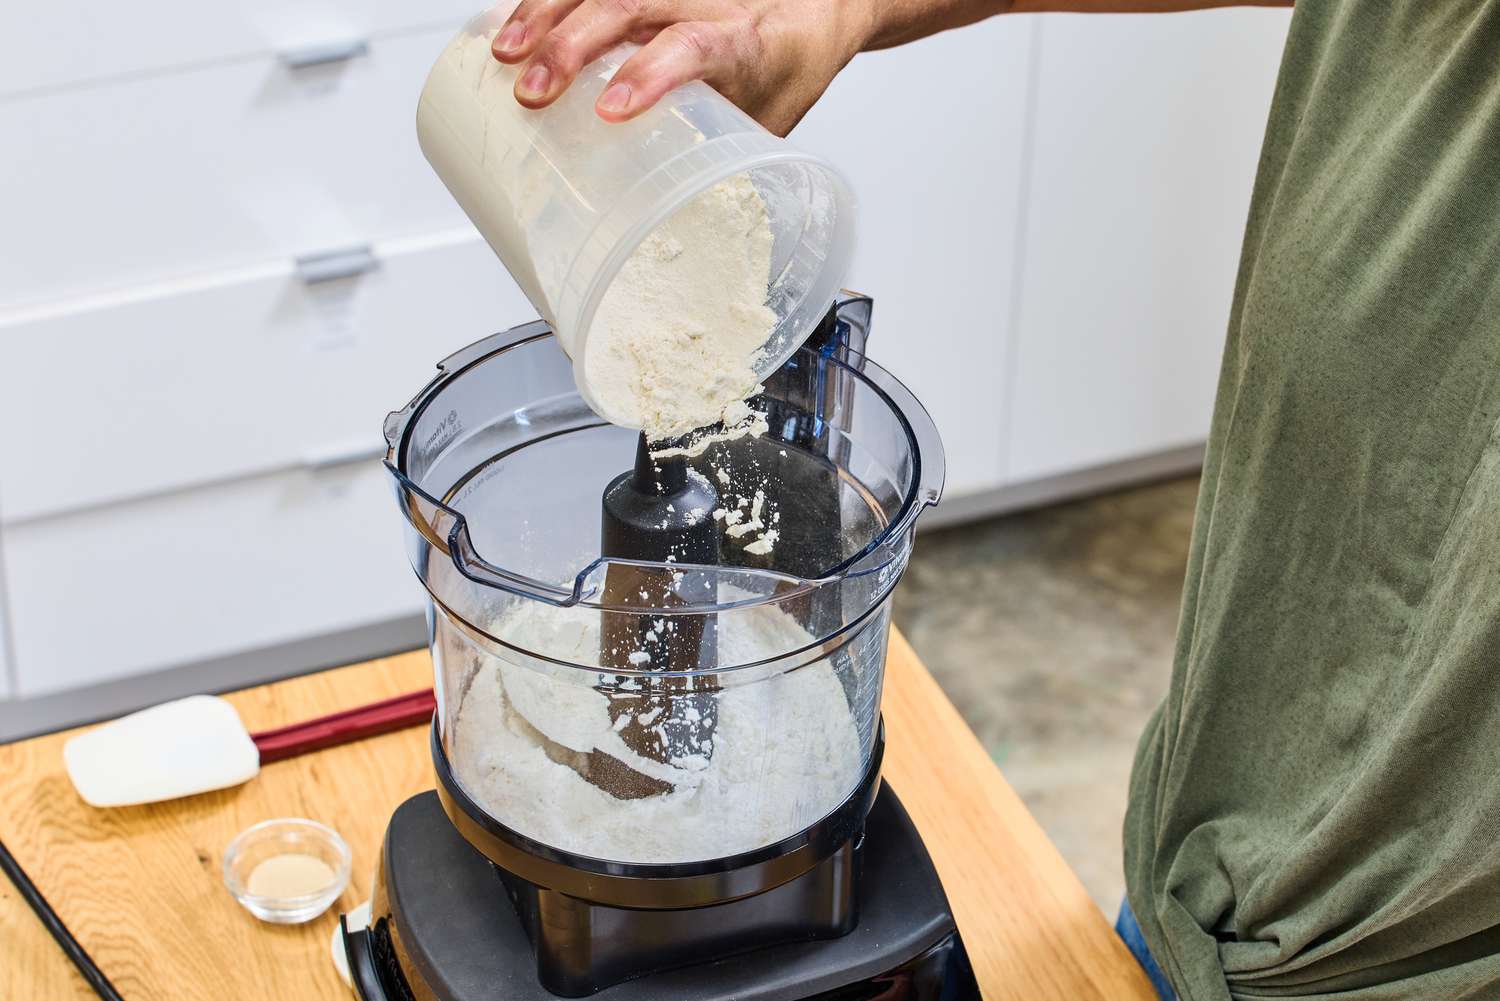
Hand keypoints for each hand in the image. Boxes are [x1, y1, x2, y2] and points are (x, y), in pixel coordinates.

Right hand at [490, 0, 877, 134]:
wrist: (816, 5)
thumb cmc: (790, 64)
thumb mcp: (770, 121)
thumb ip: (728, 164)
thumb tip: (689, 234)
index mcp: (742, 40)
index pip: (693, 46)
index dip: (651, 74)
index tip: (612, 110)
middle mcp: (702, 1)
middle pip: (630, 6)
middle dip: (571, 46)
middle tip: (532, 92)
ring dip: (545, 16)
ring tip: (505, 55)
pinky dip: (544, 1)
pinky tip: (511, 26)